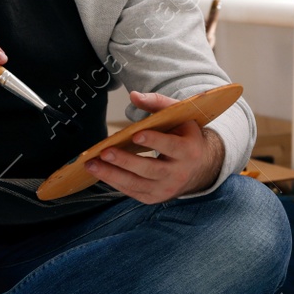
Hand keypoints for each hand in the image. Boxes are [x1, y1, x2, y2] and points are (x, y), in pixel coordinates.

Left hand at [85, 90, 225, 203]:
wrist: (201, 167)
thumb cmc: (184, 136)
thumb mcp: (179, 116)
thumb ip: (158, 103)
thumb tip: (134, 95)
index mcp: (189, 150)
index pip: (171, 146)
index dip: (154, 141)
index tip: (136, 135)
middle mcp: (179, 173)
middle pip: (150, 168)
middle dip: (125, 161)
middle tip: (105, 152)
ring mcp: (166, 189)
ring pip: (137, 183)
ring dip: (112, 174)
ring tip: (92, 164)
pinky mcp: (154, 197)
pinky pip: (132, 191)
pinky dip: (114, 182)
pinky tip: (99, 172)